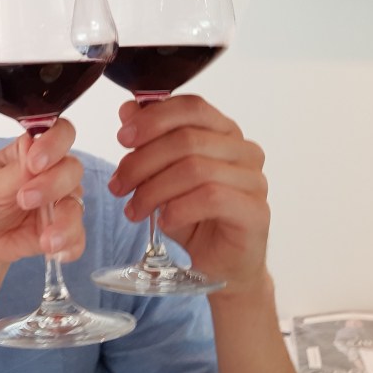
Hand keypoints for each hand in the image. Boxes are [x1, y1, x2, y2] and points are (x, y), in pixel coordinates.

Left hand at [0, 119, 85, 264]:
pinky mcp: (63, 230)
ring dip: (65, 222)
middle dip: (52, 185)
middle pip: (72, 169)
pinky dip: (70, 245)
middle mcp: (53, 173)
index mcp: (34, 152)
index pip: (60, 133)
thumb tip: (34, 150)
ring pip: (77, 206)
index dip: (54, 144)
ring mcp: (60, 203)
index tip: (35, 163)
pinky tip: (56, 253)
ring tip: (46, 239)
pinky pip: (78, 237)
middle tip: (25, 200)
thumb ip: (14, 172)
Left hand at [108, 95, 269, 292]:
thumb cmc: (191, 215)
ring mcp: (254, 180)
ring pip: (195, 169)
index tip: (122, 138)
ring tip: (133, 210)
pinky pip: (211, 197)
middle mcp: (244, 150)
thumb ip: (149, 141)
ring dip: (153, 190)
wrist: (216, 264)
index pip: (192, 107)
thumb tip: (129, 108)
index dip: (153, 118)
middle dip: (142, 161)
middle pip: (187, 139)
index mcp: (224, 132)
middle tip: (117, 185)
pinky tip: (163, 221)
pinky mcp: (255, 211)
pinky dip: (178, 208)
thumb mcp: (160, 175)